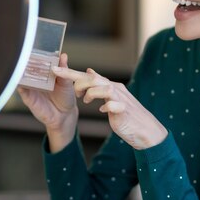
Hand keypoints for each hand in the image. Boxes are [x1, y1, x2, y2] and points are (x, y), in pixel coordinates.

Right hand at [18, 53, 78, 151]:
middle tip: (26, 55)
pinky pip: (21, 90)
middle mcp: (36, 79)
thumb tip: (63, 55)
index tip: (34, 47)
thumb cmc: (65, 97)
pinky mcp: (28, 98)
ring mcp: (31, 88)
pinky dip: (20, 85)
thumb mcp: (67, 82)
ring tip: (20, 64)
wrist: (65, 115)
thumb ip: (64, 70)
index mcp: (45, 73)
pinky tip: (19, 81)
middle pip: (27, 68)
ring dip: (20, 72)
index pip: (37, 61)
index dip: (35, 55)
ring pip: (21, 77)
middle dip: (26, 61)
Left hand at [52, 66, 167, 149]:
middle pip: (94, 78)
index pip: (88, 76)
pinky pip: (114, 105)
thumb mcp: (111, 97)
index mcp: (110, 86)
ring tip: (86, 101)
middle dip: (78, 81)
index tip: (54, 70)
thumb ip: (100, 85)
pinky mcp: (124, 111)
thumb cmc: (126, 114)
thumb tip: (89, 70)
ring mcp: (121, 99)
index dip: (70, 73)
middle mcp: (115, 89)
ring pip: (104, 88)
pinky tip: (102, 110)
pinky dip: (106, 106)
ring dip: (91, 93)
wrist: (145, 129)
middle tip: (73, 92)